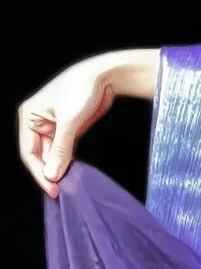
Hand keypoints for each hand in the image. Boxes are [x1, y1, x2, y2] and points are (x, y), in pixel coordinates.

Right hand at [18, 58, 116, 198]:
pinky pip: (64, 152)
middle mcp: (37, 123)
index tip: (52, 190)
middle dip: (50, 173)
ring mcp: (53, 127)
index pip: (28, 152)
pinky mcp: (68, 131)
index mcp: (29, 117)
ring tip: (69, 186)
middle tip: (62, 192)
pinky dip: (67, 163)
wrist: (104, 76)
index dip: (39, 173)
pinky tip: (73, 175)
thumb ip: (61, 150)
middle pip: (39, 156)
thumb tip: (51, 175)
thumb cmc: (81, 89)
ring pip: (52, 156)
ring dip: (60, 170)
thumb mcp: (69, 122)